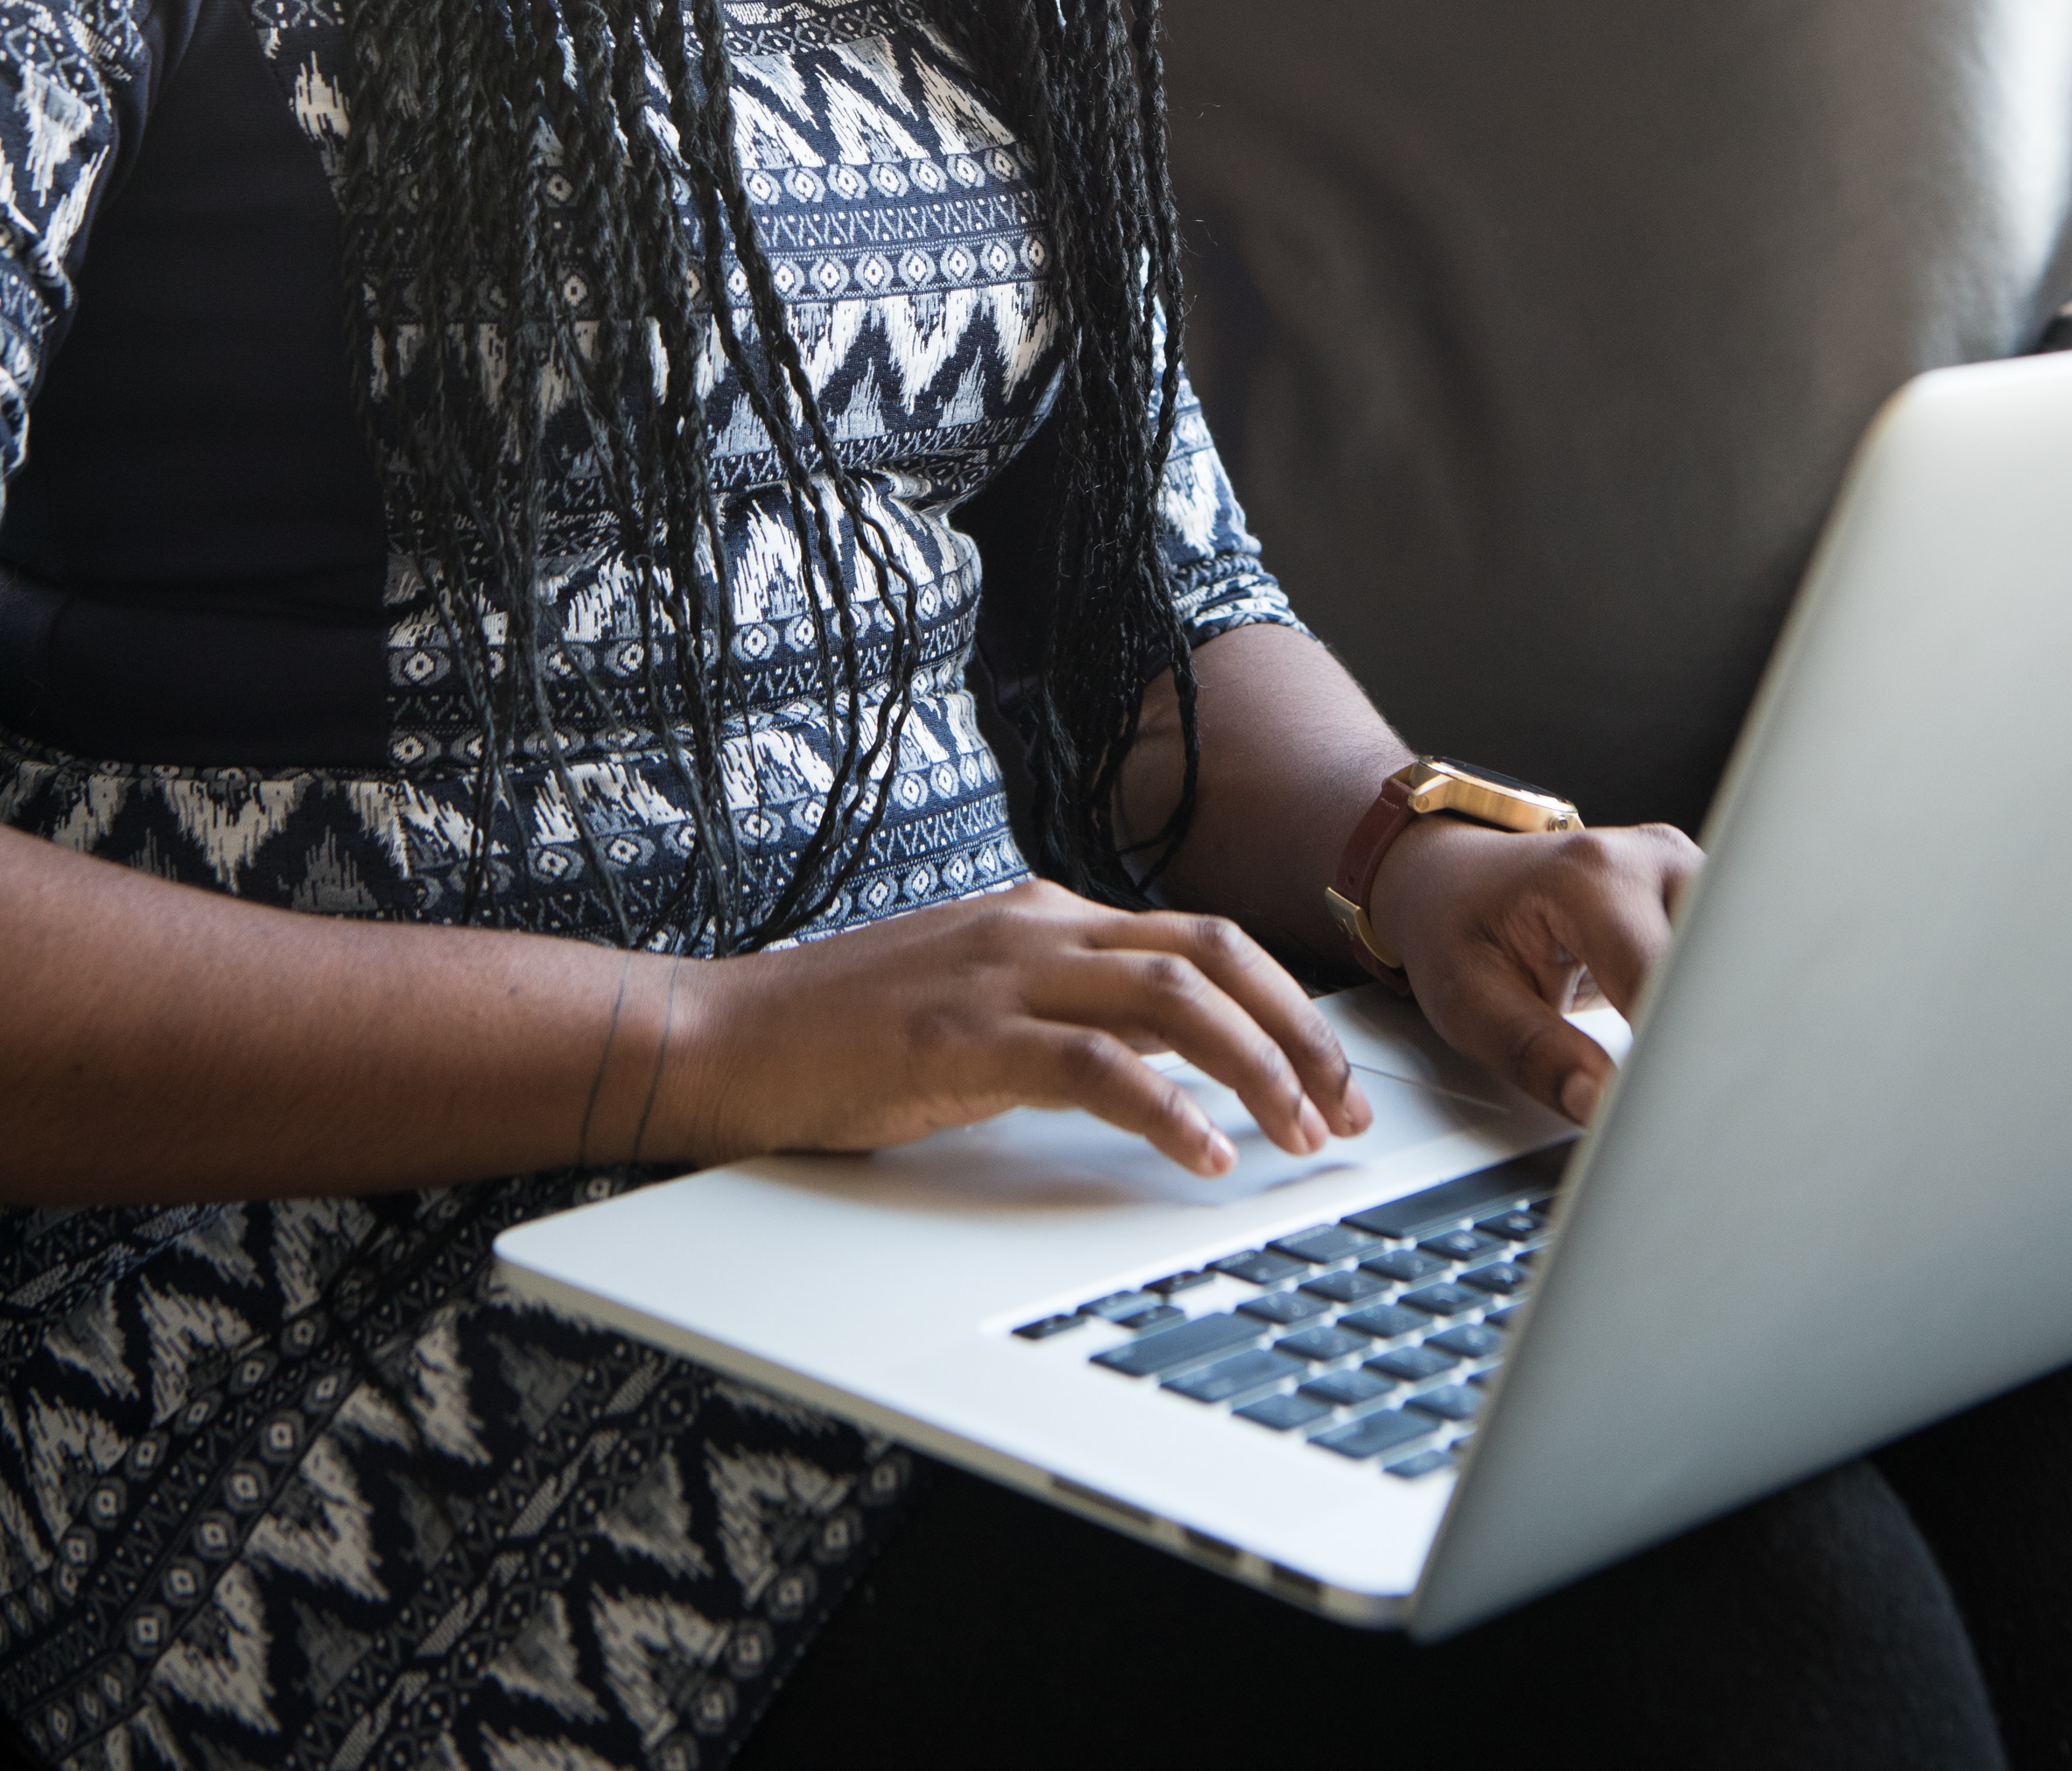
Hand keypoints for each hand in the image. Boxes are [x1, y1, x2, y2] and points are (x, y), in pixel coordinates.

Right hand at [658, 878, 1376, 1180]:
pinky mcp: (966, 1038)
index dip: (1281, 1003)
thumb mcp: (973, 1002)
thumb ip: (1059, 1009)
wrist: (725, 1035)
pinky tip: (1201, 1156)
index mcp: (1044, 915)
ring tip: (1297, 1136)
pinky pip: (1097, 1067)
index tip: (1330, 1072)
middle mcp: (1037, 928)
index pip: (1198, 942)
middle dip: (1298, 1030)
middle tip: (1346, 1107)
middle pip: (1212, 957)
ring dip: (1256, 1069)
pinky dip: (1166, 1111)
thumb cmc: (841, 1032)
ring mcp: (1002, 977)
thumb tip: (1158, 1058)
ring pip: (1174, 1001)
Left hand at [1365, 816, 1700, 1127]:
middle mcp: (1653, 859)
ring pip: (1739, 961)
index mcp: (1593, 877)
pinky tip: (1698, 1039)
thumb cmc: (1458, 927)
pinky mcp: (1701, 892)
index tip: (1663, 1110)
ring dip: (1719, 1021)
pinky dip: (1717, 1004)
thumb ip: (1536, 1054)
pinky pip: (1731, 956)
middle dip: (1711, 1039)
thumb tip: (1597, 1103)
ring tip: (1690, 1070)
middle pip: (1718, 965)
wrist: (1455, 877)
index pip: (1662, 982)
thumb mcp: (1468, 999)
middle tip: (1689, 1104)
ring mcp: (1685, 869)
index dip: (1672, 1054)